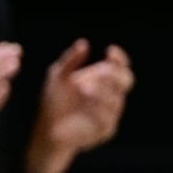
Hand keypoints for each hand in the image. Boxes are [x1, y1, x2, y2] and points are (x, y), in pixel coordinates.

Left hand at [25, 39, 133, 172]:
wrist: (47, 127)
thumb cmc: (54, 100)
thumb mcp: (58, 75)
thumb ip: (70, 60)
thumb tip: (84, 43)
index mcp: (103, 80)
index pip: (120, 67)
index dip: (119, 58)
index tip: (110, 51)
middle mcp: (110, 95)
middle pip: (125, 81)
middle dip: (115, 74)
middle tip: (100, 71)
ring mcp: (109, 113)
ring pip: (117, 99)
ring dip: (102, 91)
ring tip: (84, 87)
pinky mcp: (104, 129)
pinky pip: (107, 117)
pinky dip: (98, 107)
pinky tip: (88, 98)